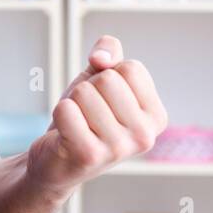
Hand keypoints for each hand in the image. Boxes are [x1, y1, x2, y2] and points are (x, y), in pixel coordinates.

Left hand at [25, 35, 167, 199]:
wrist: (56, 160)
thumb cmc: (83, 116)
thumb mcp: (99, 77)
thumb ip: (109, 53)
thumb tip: (101, 59)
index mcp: (156, 117)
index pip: (131, 68)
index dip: (107, 75)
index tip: (103, 99)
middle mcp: (145, 136)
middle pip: (107, 79)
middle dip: (87, 89)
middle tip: (85, 114)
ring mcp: (118, 148)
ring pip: (84, 92)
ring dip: (72, 103)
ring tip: (75, 124)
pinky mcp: (88, 155)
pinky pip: (66, 110)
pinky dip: (59, 113)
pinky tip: (64, 134)